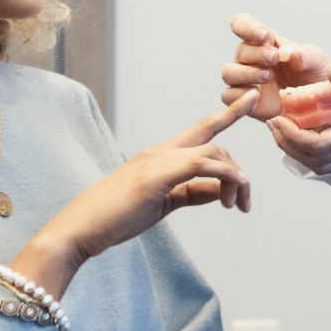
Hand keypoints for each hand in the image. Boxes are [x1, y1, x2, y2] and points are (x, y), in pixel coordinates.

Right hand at [13, 92, 259, 296]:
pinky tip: (235, 192)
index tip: (251, 100)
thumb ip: (193, 193)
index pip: (201, 131)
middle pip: (213, 140)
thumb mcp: (163, 204)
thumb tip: (220, 190)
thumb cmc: (116, 219)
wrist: (79, 230)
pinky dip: (225, 175)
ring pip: (213, 154)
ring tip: (237, 206)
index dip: (227, 114)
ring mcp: (157, 161)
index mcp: (160, 156)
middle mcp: (160, 152)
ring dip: (235, 180)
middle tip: (245, 202)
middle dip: (238, 167)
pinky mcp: (156, 176)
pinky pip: (202, 165)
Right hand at [223, 13, 330, 121]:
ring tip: (268, 76)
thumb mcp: (317, 61)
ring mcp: (244, 80)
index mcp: (264, 41)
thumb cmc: (313, 76)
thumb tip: (292, 54)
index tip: (264, 35)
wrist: (317, 105)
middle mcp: (250, 59)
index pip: (242, 24)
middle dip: (257, 53)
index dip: (246, 27)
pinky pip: (229, 96)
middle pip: (240, 50)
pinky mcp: (244, 101)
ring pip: (229, 72)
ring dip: (246, 72)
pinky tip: (257, 95)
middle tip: (274, 57)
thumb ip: (307, 55)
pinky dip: (239, 95)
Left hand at [267, 64, 330, 174]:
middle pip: (310, 159)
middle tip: (272, 120)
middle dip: (286, 142)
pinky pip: (329, 160)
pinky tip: (305, 133)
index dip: (290, 135)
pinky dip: (310, 151)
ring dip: (296, 150)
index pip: (316, 145)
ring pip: (318, 164)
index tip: (277, 117)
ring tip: (283, 128)